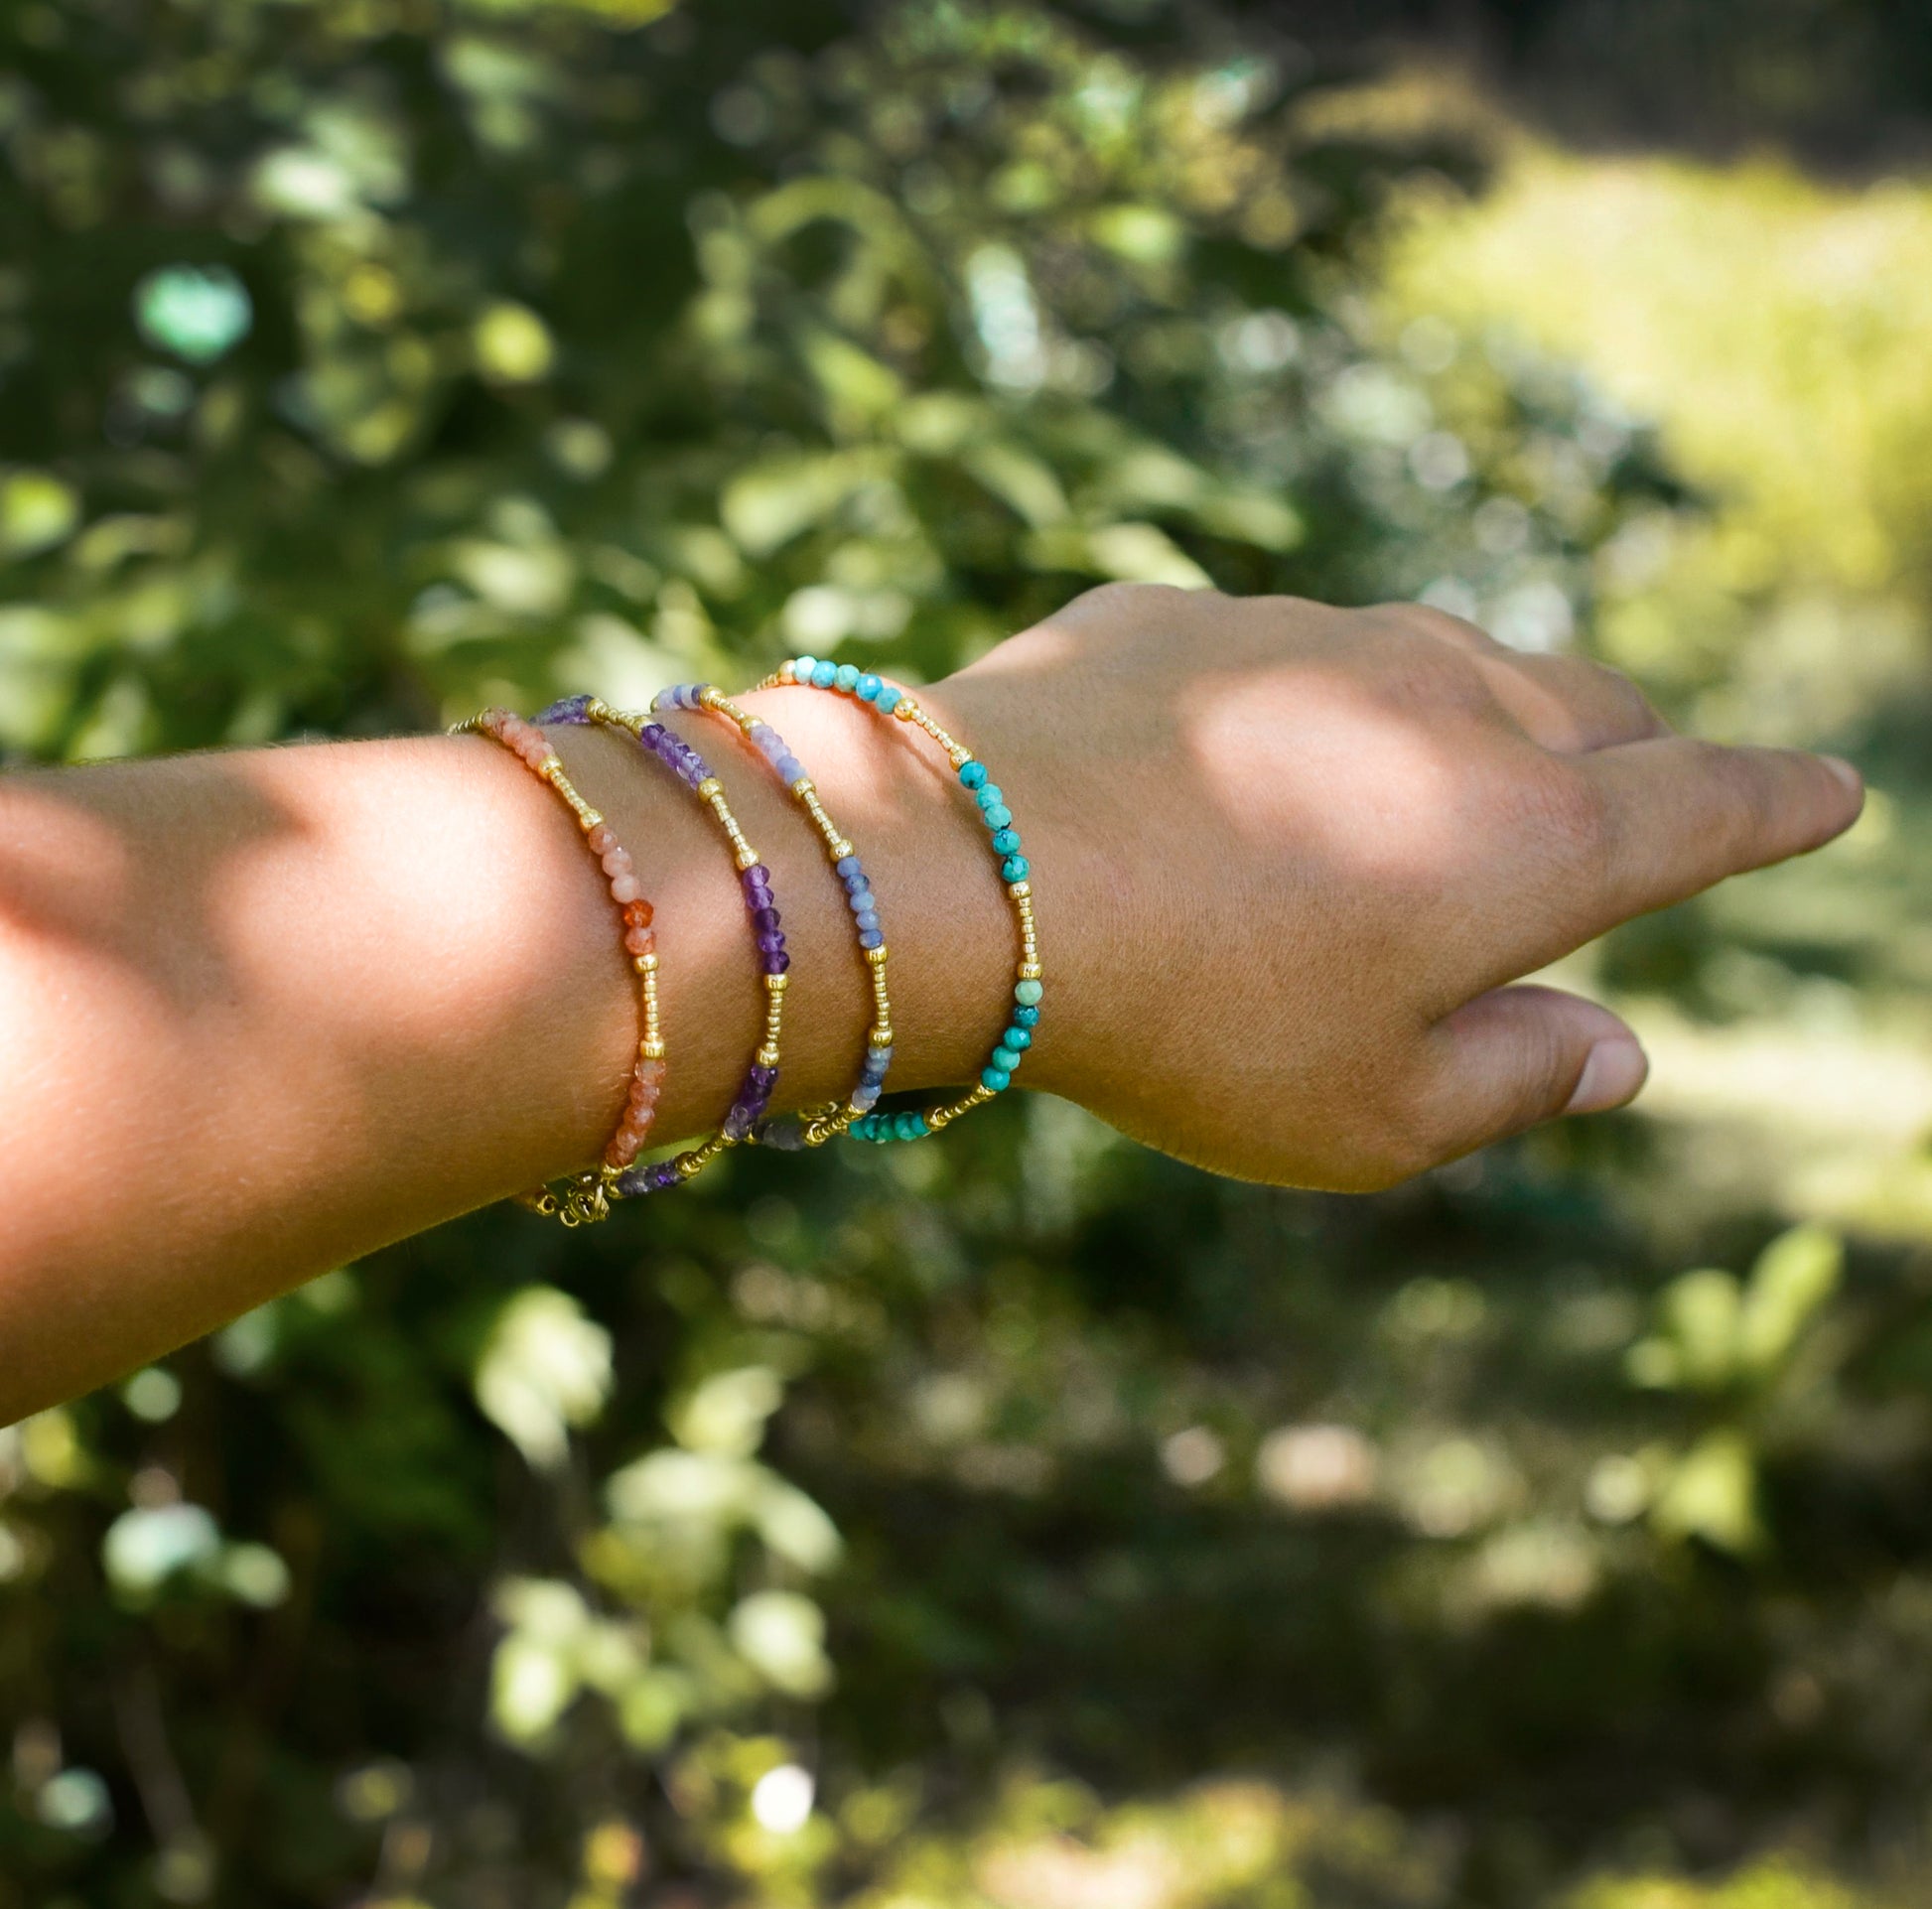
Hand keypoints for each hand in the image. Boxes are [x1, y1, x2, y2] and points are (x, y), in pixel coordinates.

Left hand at [926, 586, 1862, 1189]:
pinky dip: (1305, 700)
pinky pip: (1284, 650)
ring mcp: (1312, 634)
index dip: (1778, 806)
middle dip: (1637, 750)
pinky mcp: (1187, 615)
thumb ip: (1518, 1078)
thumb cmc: (1190, 1020)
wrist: (969, 870)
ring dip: (1475, 711)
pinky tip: (1249, 755)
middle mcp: (1450, 703)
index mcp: (1534, 837)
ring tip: (1460, 762)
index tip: (1827, 795)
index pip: (1709, 806)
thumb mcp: (1371, 1116)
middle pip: (1597, 708)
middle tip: (1646, 780)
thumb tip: (1620, 1052)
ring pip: (1447, 658)